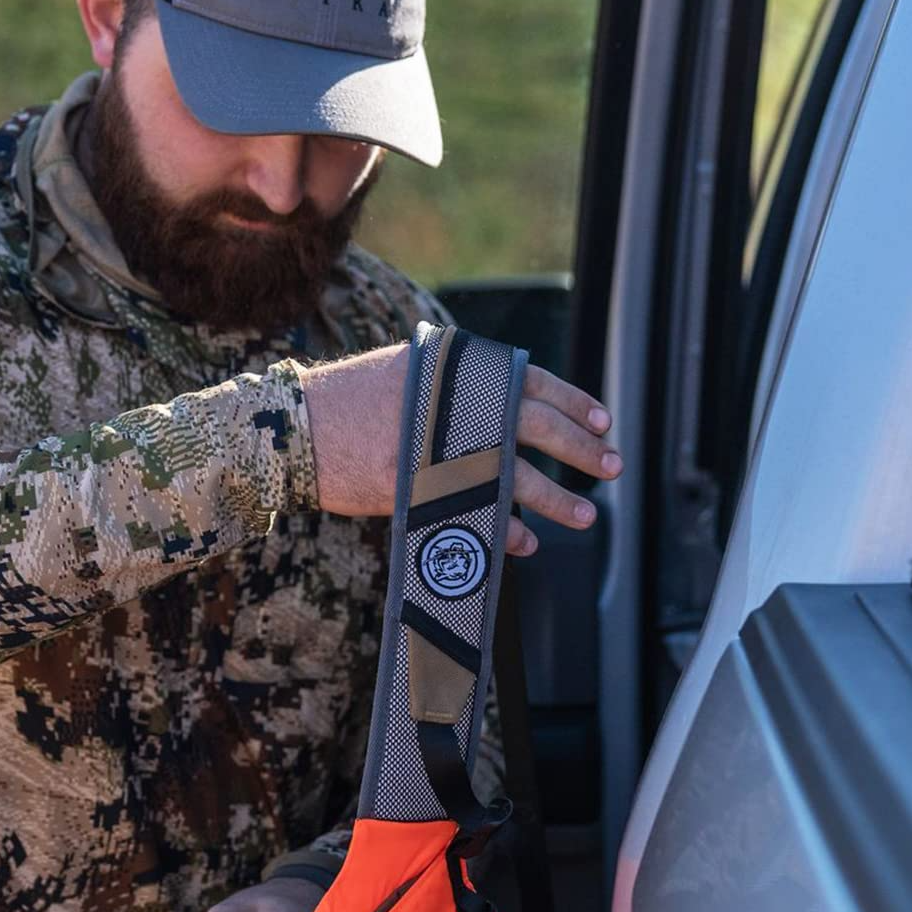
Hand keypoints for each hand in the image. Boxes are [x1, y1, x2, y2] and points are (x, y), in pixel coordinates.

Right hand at [296, 342, 621, 555]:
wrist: (298, 426)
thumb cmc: (349, 400)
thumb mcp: (410, 370)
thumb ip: (458, 386)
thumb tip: (504, 404)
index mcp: (460, 369)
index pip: (534, 380)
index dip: (574, 403)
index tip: (603, 422)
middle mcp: (459, 404)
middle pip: (539, 426)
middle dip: (582, 450)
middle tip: (613, 466)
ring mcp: (444, 447)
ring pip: (520, 475)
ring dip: (558, 498)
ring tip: (585, 516)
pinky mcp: (426, 487)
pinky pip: (482, 512)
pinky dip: (509, 529)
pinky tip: (527, 542)